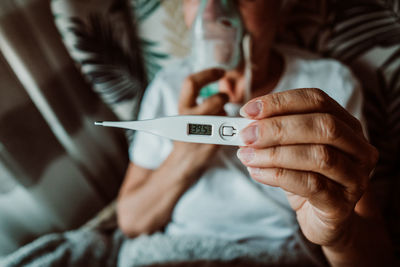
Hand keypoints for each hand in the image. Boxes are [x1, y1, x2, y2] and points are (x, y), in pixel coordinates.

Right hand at [175, 68, 228, 171]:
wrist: (183, 163)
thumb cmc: (189, 136)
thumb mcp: (186, 115)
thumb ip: (198, 101)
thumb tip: (220, 84)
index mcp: (181, 108)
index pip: (191, 83)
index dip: (208, 73)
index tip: (221, 71)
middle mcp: (188, 119)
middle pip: (214, 99)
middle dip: (223, 97)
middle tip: (224, 99)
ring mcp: (201, 132)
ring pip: (223, 113)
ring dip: (225, 113)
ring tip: (219, 119)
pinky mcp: (212, 144)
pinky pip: (227, 129)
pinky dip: (228, 127)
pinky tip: (221, 131)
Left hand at [237, 88, 378, 246]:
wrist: (321, 218)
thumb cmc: (305, 177)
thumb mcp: (291, 149)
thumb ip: (275, 133)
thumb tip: (247, 123)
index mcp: (347, 125)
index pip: (316, 101)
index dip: (281, 102)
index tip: (248, 110)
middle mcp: (358, 148)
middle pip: (323, 126)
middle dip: (278, 128)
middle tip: (246, 135)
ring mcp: (355, 178)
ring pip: (319, 156)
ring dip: (275, 154)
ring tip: (247, 156)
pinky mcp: (342, 204)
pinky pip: (311, 185)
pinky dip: (278, 176)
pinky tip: (257, 173)